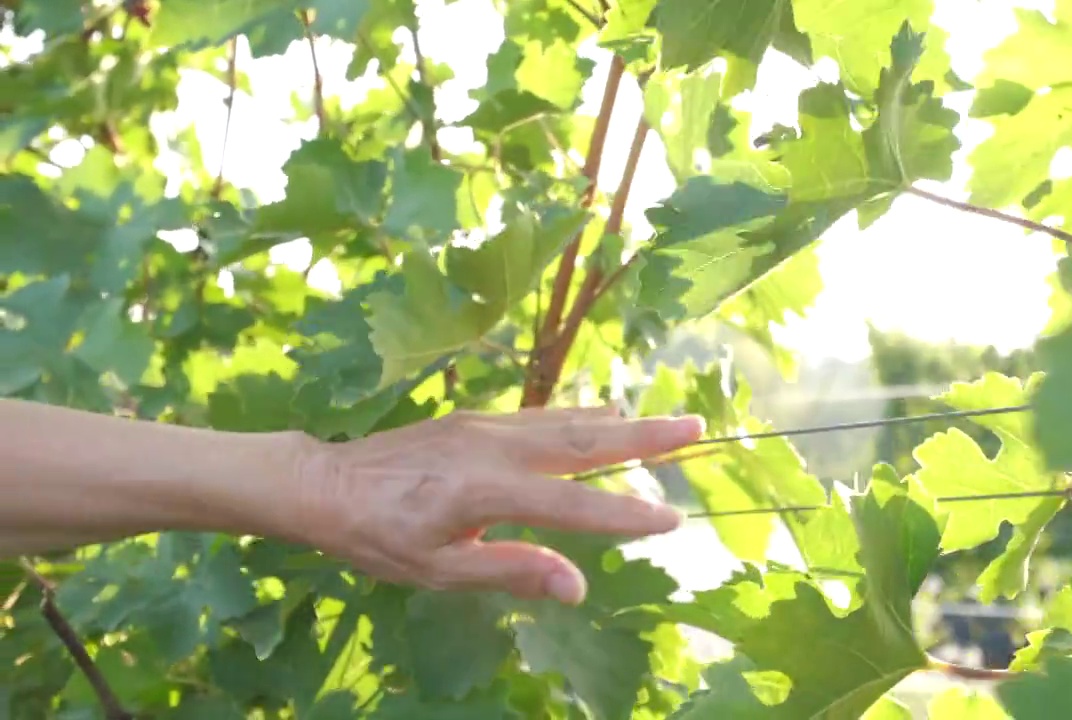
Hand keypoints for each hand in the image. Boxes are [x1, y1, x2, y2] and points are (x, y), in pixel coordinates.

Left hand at [293, 406, 703, 604]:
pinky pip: (540, 416)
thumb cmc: (376, 538)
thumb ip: (511, 570)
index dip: (623, 515)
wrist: (324, 483)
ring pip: (565, 422)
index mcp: (485, 491)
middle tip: (697, 427)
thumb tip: (578, 587)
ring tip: (665, 422)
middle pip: (583, 443)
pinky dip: (579, 416)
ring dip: (620, 423)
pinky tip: (600, 416)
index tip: (672, 518)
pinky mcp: (475, 419)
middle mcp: (493, 449)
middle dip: (645, 438)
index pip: (572, 507)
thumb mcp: (438, 570)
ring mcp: (485, 427)